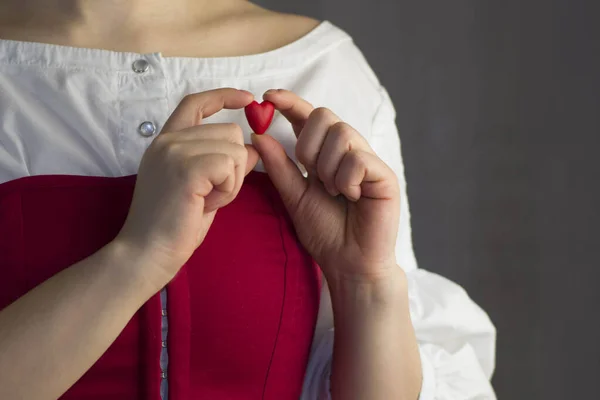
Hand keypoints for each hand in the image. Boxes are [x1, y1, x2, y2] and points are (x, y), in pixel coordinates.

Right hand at [116, 88, 258, 288]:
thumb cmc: (173, 225)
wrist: (147, 252)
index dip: (224, 96)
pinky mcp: (186, 167)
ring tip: (205, 200)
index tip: (246, 98)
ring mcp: (175, 151)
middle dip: (233, 166)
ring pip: (235, 149)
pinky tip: (206, 203)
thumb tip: (251, 150)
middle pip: (231, 132)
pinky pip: (230, 166)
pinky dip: (228, 189)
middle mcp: (168, 139)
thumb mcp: (202, 187)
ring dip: (231, 180)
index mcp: (167, 140)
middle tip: (210, 193)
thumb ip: (222, 164)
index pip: (196, 102)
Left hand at [252, 89, 400, 283]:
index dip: (290, 102)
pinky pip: (358, 158)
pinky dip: (347, 179)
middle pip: (325, 115)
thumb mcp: (294, 197)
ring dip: (327, 166)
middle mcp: (347, 151)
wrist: (347, 263)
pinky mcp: (384, 175)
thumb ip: (279, 167)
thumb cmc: (324, 232)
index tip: (267, 96)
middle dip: (308, 144)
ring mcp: (368, 161)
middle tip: (311, 174)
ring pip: (341, 134)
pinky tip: (352, 197)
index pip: (308, 117)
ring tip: (333, 192)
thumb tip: (258, 135)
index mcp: (325, 154)